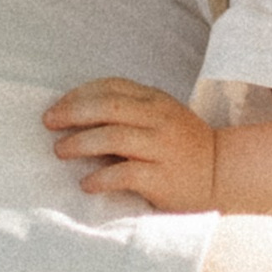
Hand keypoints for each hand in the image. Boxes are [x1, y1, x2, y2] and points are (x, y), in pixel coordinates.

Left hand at [44, 77, 218, 212]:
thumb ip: (129, 111)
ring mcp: (162, 147)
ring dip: (80, 143)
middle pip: (107, 107)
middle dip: (72, 113)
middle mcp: (159, 119)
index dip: (78, 94)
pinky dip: (100, 178)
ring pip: (113, 137)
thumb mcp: (160, 117)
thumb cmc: (183, 147)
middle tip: (49, 124)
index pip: (111, 87)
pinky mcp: (162, 177)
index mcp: (155, 100)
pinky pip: (124, 173)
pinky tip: (86, 184)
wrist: (223, 174)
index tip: (57, 107)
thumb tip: (76, 115)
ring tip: (60, 151)